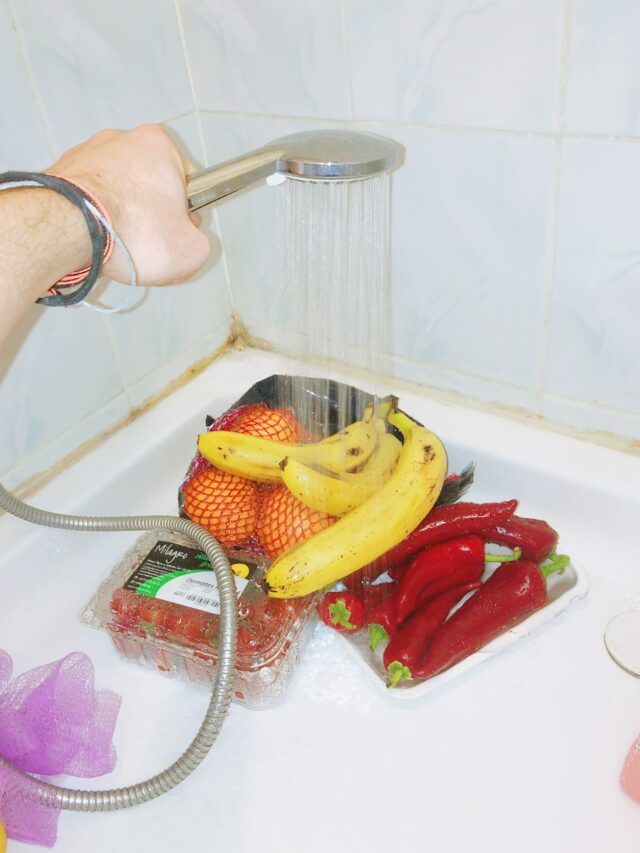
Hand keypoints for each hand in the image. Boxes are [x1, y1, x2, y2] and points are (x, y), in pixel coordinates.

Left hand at [49, 124, 209, 285]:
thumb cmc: (132, 231)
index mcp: (159, 144)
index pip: (184, 182)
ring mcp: (87, 152)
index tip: (174, 232)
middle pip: (147, 184)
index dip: (183, 214)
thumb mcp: (191, 251)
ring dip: (119, 213)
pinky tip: (94, 237)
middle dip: (148, 212)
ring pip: (115, 190)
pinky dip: (93, 216)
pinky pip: (87, 197)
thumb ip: (198, 243)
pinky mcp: (61, 171)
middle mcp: (121, 138)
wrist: (70, 231)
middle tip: (145, 242)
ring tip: (116, 243)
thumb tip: (185, 242)